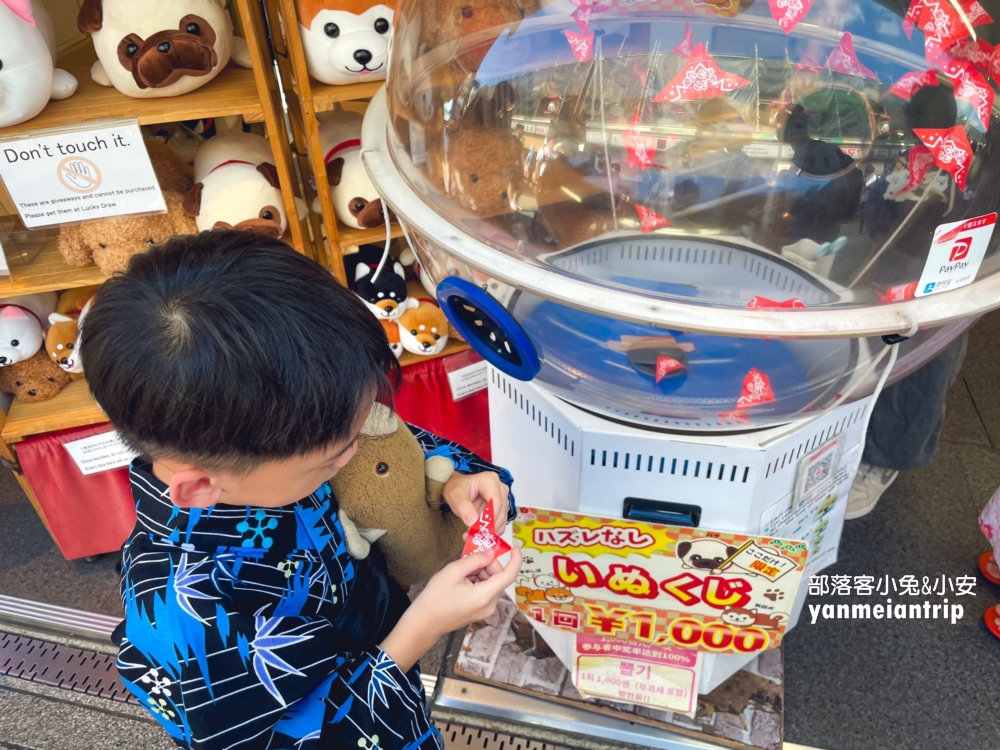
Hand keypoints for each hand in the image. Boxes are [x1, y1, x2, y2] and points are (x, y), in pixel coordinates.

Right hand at [380, 547, 522, 671]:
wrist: (424, 622)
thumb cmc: (435, 597)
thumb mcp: (453, 571)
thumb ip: (475, 559)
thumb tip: (490, 553)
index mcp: (484, 596)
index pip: (509, 576)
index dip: (515, 560)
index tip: (516, 548)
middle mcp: (489, 605)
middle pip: (497, 576)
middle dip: (486, 563)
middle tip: (469, 553)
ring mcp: (485, 610)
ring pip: (490, 582)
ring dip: (479, 571)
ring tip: (460, 569)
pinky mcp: (480, 610)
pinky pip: (484, 589)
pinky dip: (476, 580)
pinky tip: (461, 579)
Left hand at [443, 471, 510, 534]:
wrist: (458, 490)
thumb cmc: (456, 488)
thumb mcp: (455, 495)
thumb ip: (463, 507)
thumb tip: (473, 522)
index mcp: (491, 481)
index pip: (496, 502)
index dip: (490, 518)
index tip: (479, 529)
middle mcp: (501, 489)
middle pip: (500, 512)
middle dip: (488, 526)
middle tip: (472, 535)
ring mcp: (503, 499)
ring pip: (501, 520)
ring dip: (488, 530)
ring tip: (472, 535)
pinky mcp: (501, 510)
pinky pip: (500, 524)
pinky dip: (490, 531)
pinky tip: (477, 532)